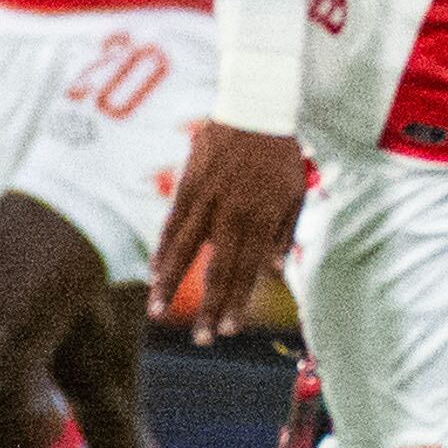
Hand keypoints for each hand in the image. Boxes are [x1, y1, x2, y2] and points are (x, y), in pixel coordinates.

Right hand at [152, 121, 311, 341]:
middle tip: (201, 340)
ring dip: (170, 285)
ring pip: (184, 251)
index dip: (235, 303)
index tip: (226, 330)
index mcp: (261, 220)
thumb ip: (283, 232)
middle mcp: (232, 215)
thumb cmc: (280, 153)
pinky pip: (171, 224)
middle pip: (216, 270)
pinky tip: (153, 273)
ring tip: (157, 312)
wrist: (256, 107)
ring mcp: (206, 201)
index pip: (245, 272)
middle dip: (209, 308)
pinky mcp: (187, 186)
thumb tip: (273, 270)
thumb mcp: (294, 192)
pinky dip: (161, 250)